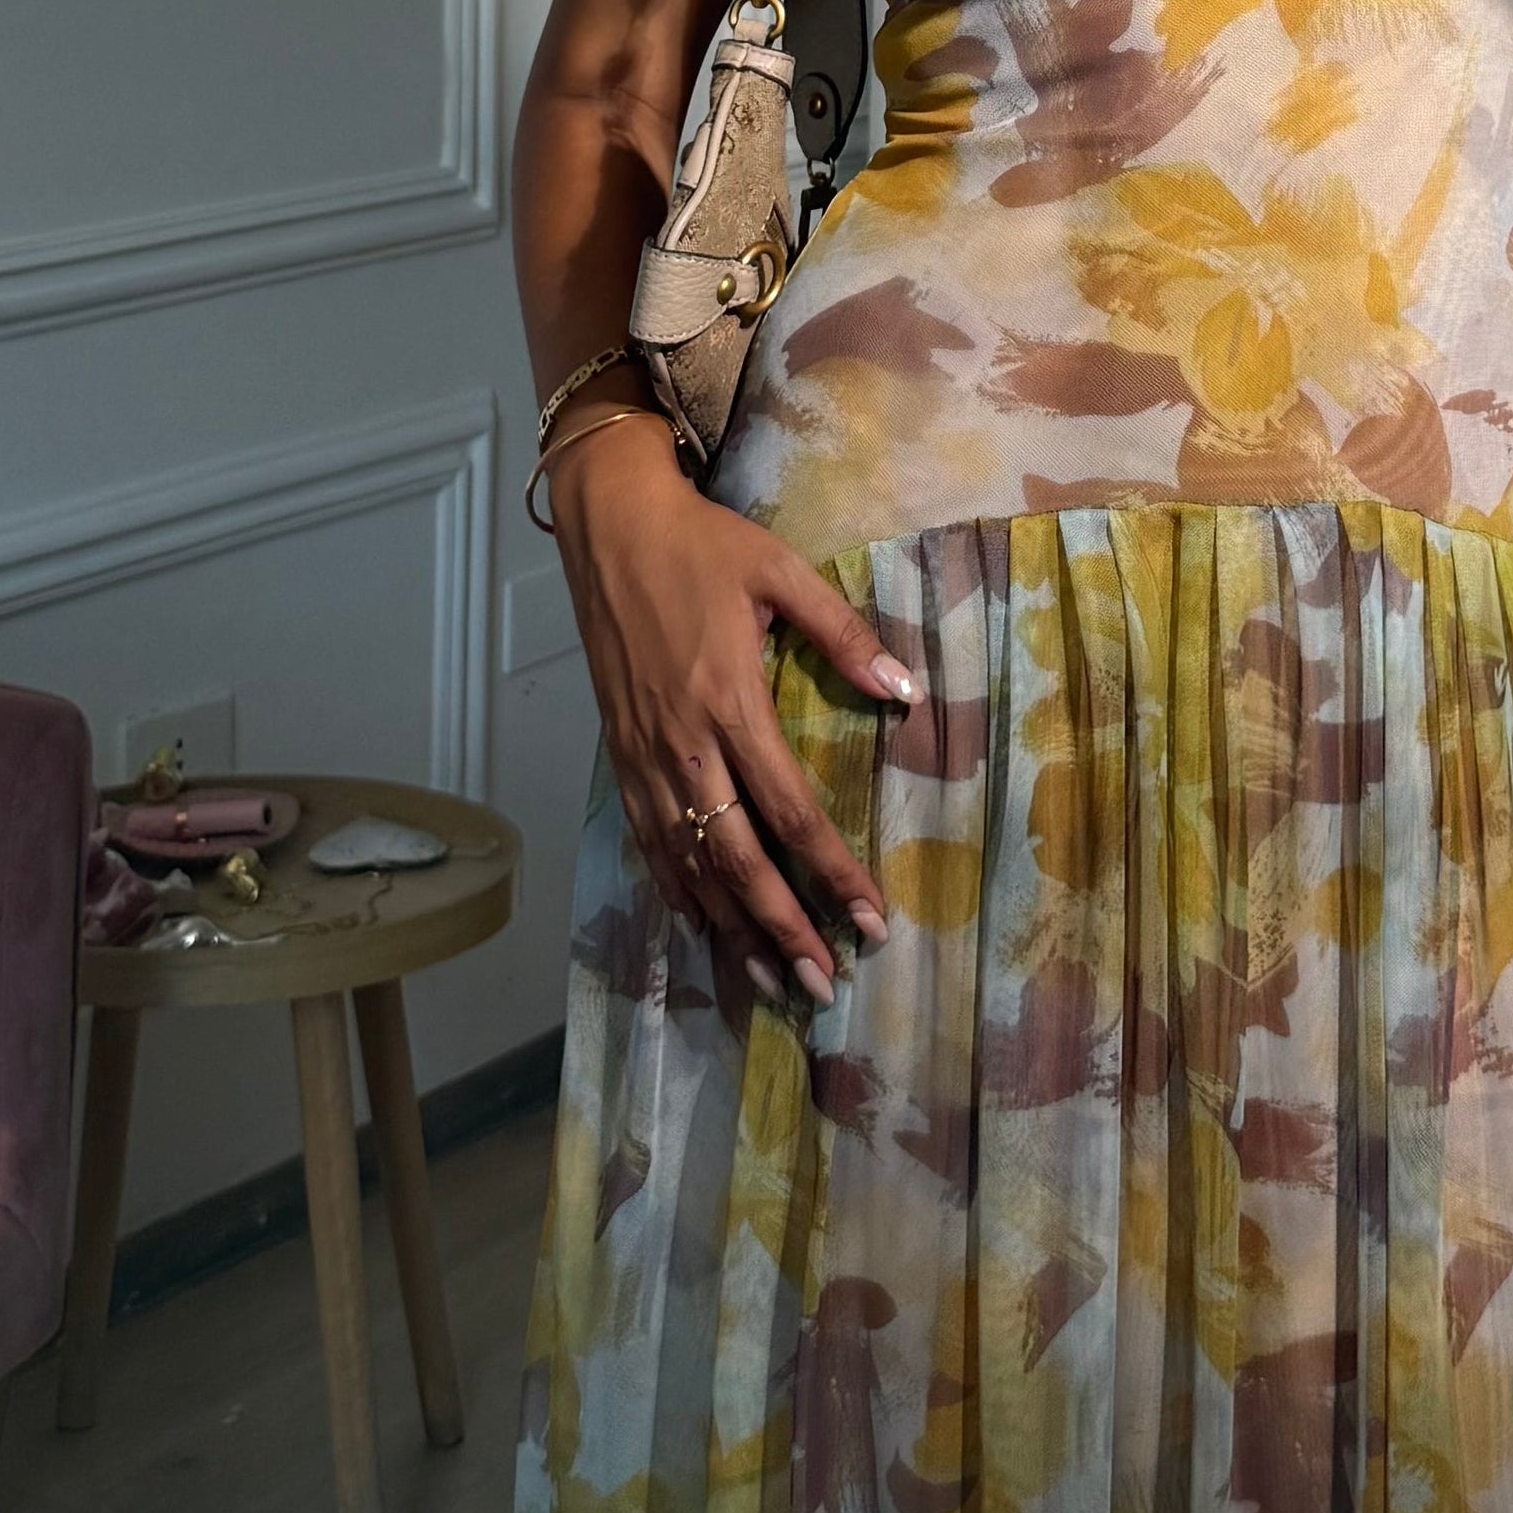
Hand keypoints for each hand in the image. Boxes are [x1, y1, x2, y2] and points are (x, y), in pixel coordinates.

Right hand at [548, 425, 906, 1009]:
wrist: (607, 527)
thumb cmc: (701, 545)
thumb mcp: (781, 573)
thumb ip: (844, 634)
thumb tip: (905, 691)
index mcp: (728, 702)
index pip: (790, 812)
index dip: (832, 873)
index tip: (871, 922)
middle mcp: (682, 744)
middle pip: (737, 860)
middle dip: (783, 929)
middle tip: (824, 985)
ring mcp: (644, 756)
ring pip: (689, 863)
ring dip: (732, 928)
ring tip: (772, 981)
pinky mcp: (619, 754)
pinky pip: (649, 841)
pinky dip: (677, 891)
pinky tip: (703, 927)